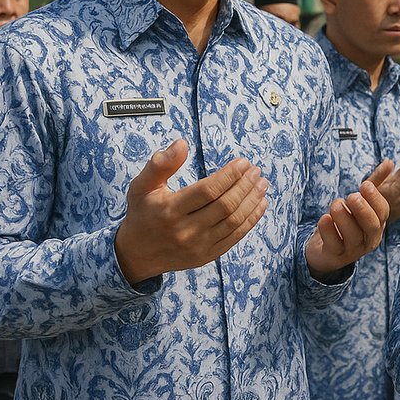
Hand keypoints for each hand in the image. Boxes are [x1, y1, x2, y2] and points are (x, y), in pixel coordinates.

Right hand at [114, 139, 268, 284]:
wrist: (138, 254)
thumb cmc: (143, 213)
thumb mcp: (141, 186)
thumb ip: (160, 164)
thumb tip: (182, 143)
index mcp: (169, 210)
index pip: (207, 191)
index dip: (229, 175)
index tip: (242, 162)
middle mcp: (185, 231)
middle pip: (225, 206)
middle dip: (245, 186)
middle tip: (256, 171)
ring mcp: (198, 246)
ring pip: (234, 221)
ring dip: (252, 201)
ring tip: (262, 184)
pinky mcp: (208, 256)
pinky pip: (235, 236)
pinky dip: (252, 219)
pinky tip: (260, 203)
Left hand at [305, 161, 392, 278]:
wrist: (323, 248)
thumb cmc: (345, 221)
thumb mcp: (358, 201)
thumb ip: (373, 183)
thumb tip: (389, 162)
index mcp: (377, 224)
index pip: (383, 212)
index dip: (375, 199)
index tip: (364, 185)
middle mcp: (368, 239)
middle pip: (372, 227)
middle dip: (363, 210)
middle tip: (352, 196)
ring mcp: (352, 250)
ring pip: (353, 236)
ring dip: (344, 218)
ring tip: (335, 204)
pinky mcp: (335, 256)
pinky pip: (334, 245)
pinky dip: (329, 231)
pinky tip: (324, 218)